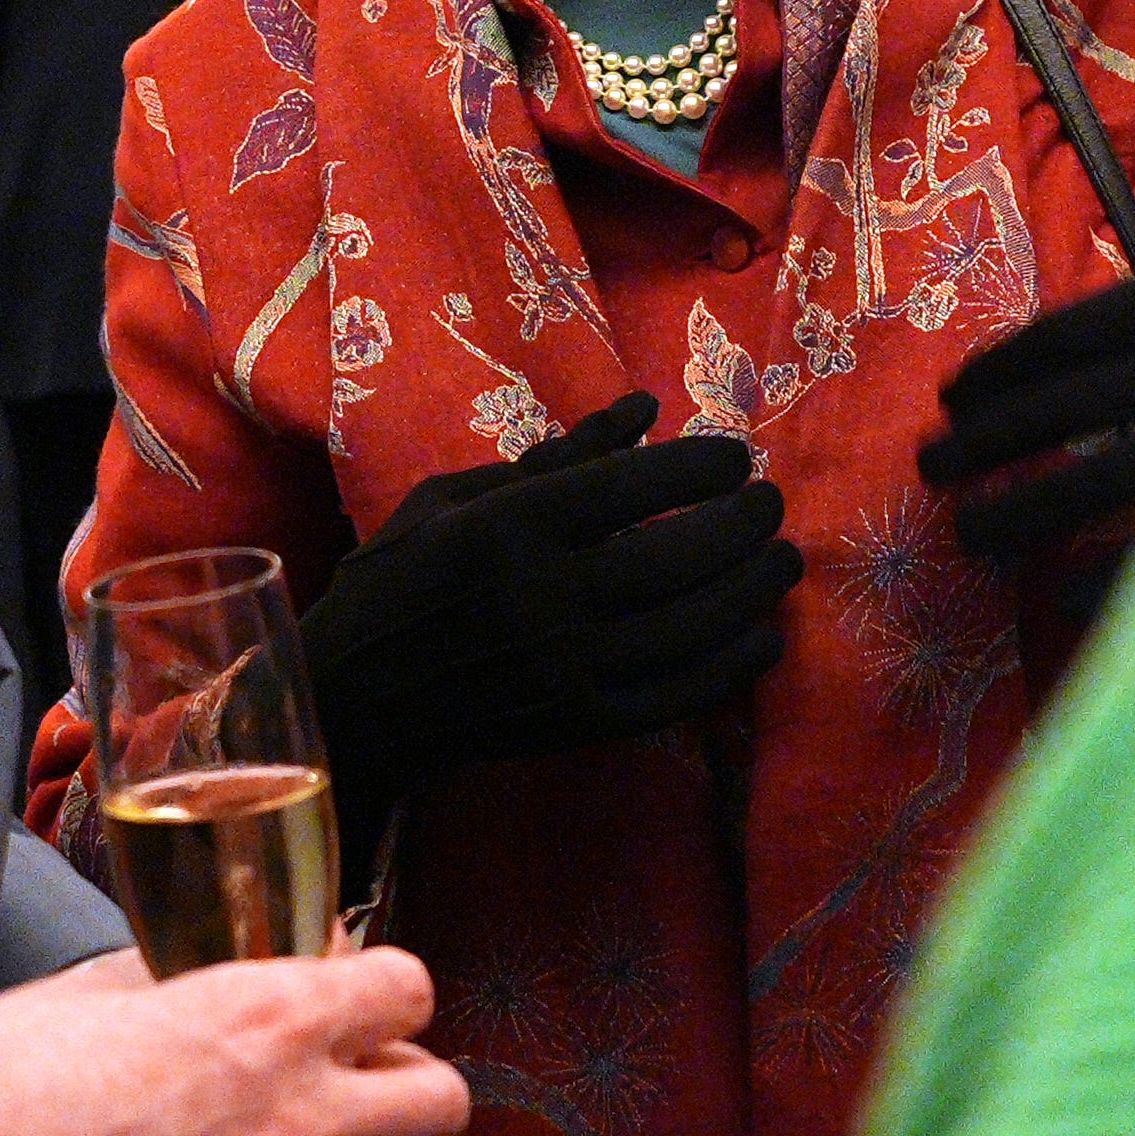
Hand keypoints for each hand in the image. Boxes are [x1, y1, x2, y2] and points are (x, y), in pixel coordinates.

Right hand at [0, 944, 467, 1135]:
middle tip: (352, 1095)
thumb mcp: (101, 985)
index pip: (409, 988)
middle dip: (405, 1091)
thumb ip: (193, 970)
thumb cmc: (1, 1078)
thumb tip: (242, 956)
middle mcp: (297, 1117)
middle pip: (441, 1104)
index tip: (358, 1008)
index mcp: (267, 1017)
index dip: (385, 995)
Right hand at [300, 391, 798, 835]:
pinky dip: (731, 665)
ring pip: (691, 627)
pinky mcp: (578, 724)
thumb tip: (644, 411)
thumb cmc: (399, 579)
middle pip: (678, 555)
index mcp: (508, 528)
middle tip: (770, 503)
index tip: (736, 458)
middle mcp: (542, 597)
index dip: (702, 466)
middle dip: (743, 523)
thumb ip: (554, 456)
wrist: (352, 700)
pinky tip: (761, 636)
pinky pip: (678, 695)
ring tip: (781, 559)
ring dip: (752, 589)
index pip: (633, 485)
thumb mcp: (454, 497)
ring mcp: (564, 668)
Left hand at [921, 241, 1134, 559]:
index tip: (954, 398)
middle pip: (1050, 410)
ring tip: (966, 535)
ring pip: (1079, 484)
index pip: (1059, 336)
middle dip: (978, 443)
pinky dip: (1095, 576)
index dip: (997, 372)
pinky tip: (1056, 595)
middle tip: (929, 468)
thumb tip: (1099, 343)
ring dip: (1010, 514)